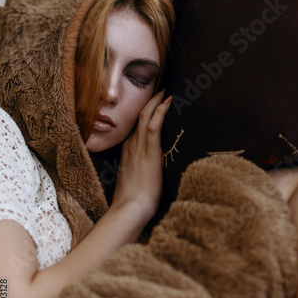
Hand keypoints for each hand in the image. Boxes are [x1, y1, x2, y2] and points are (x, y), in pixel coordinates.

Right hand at [110, 90, 171, 225]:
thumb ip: (140, 168)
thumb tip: (151, 167)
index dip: (146, 111)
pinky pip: (153, 126)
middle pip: (140, 115)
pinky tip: (169, 102)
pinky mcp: (148, 153)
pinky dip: (161, 111)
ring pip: (145, 116)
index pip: (137, 124)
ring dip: (157, 100)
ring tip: (167, 89)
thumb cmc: (133, 200)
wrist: (129, 209)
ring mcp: (138, 147)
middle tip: (162, 88)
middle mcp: (131, 144)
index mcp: (127, 150)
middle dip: (151, 100)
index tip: (156, 101)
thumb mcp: (134, 179)